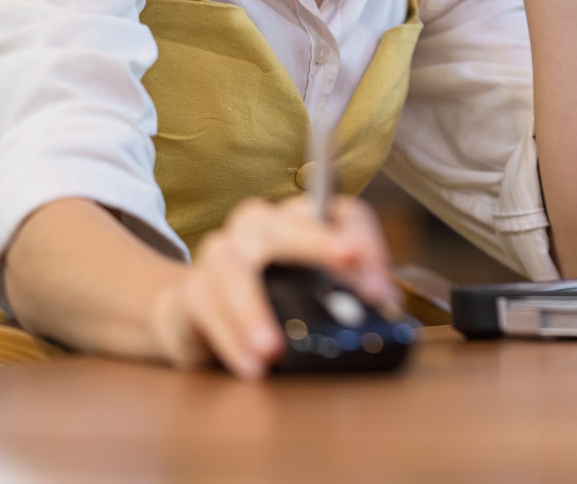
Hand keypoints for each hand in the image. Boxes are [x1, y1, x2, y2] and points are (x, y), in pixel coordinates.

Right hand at [145, 194, 393, 378]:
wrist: (197, 313)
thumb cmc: (272, 301)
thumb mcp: (317, 300)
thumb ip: (349, 301)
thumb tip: (383, 313)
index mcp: (301, 221)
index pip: (340, 213)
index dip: (366, 243)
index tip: (380, 290)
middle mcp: (261, 226)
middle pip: (286, 223)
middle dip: (317, 242)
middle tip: (346, 258)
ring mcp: (222, 253)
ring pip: (234, 267)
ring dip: (253, 309)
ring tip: (273, 349)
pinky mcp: (193, 289)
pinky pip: (206, 305)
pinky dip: (229, 338)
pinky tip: (251, 365)